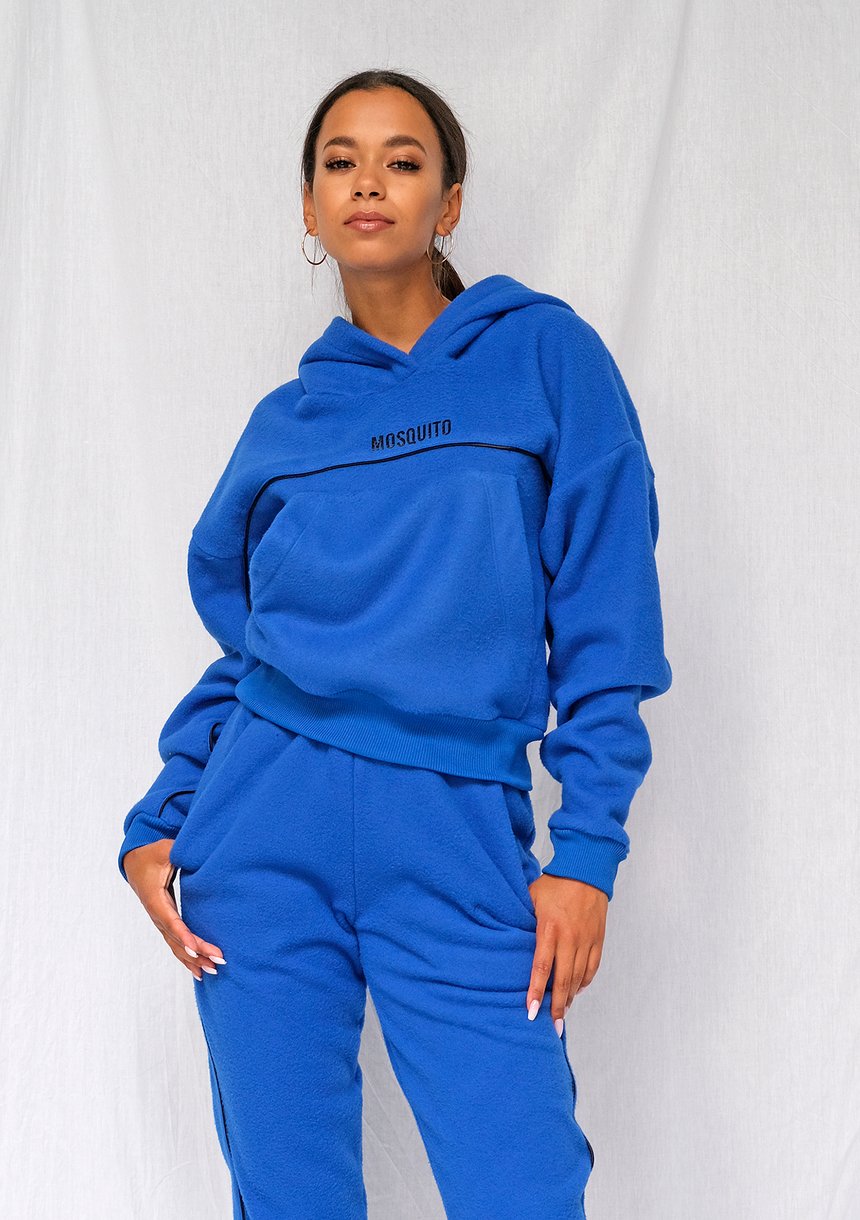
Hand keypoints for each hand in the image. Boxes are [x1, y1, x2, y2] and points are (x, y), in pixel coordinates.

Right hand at [123, 839, 225, 980]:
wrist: (134, 862)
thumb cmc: (152, 855)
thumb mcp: (164, 849)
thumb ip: (177, 851)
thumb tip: (193, 849)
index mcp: (155, 898)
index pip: (171, 921)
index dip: (184, 935)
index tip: (197, 949)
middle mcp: (156, 914)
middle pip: (177, 939)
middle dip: (197, 952)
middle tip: (218, 961)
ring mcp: (160, 921)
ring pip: (176, 945)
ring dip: (194, 959)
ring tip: (213, 971)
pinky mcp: (165, 922)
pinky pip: (175, 943)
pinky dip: (187, 958)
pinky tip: (199, 971)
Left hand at [525, 874, 607, 1032]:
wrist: (586, 870)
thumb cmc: (554, 884)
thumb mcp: (531, 898)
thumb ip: (522, 921)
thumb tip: (509, 939)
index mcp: (549, 928)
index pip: (542, 967)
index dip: (535, 991)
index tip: (531, 1011)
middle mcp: (570, 938)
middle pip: (563, 980)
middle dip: (556, 1006)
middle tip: (552, 1027)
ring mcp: (586, 940)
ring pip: (578, 978)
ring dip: (569, 997)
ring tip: (562, 1014)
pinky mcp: (598, 939)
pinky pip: (592, 968)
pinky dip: (584, 982)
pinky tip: (576, 990)